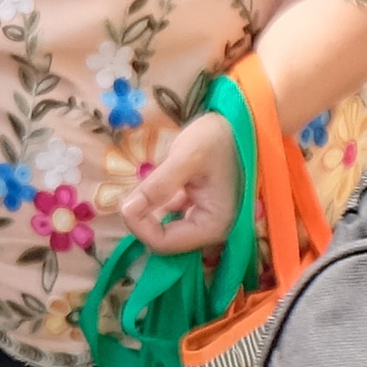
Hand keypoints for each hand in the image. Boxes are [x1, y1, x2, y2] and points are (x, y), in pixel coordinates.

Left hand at [131, 105, 243, 255]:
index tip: (124, 201)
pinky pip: (170, 215)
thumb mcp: (185, 157)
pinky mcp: (199, 208)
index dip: (139, 227)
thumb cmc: (219, 138)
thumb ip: (157, 186)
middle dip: (141, 220)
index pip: (164, 244)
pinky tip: (150, 186)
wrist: (242, 122)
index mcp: (212, 225)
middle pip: (163, 240)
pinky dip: (155, 205)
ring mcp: (205, 219)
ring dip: (146, 213)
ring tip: (137, 187)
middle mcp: (210, 230)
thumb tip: (127, 209)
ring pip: (164, 228)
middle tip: (127, 192)